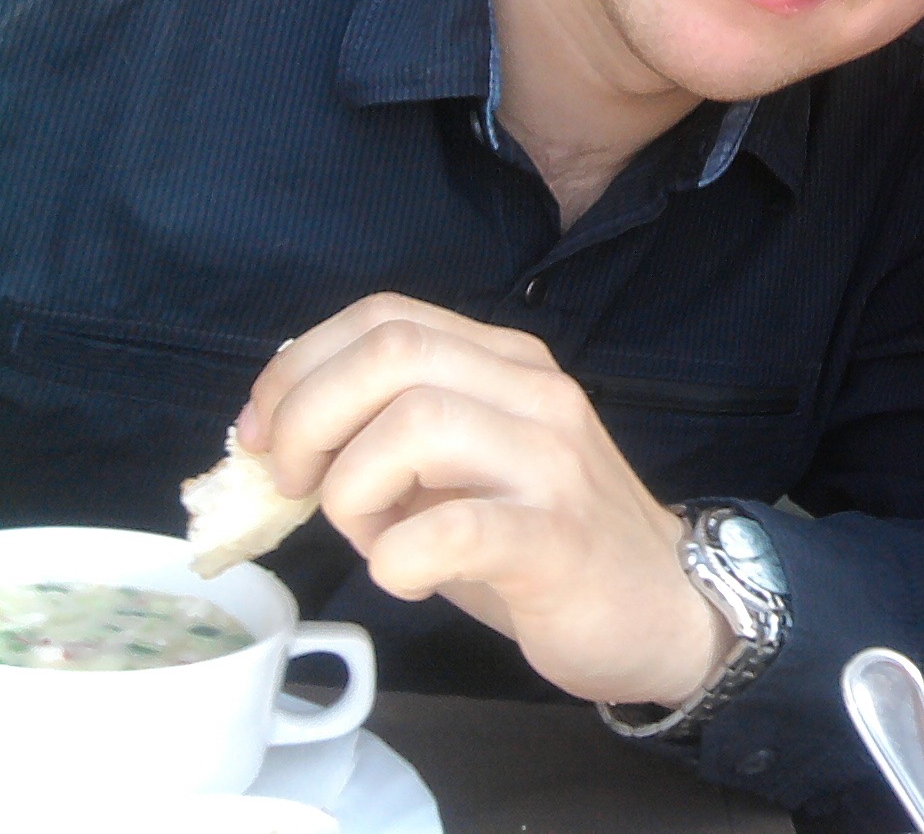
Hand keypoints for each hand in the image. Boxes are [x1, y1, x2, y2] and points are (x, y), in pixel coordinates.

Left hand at [236, 293, 732, 706]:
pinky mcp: (556, 538)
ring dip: (353, 487)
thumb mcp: (465, 471)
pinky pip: (450, 530)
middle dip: (307, 415)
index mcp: (505, 364)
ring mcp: (551, 461)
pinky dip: (397, 558)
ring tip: (370, 534)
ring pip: (417, 421)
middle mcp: (534, 392)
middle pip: (392, 350)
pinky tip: (405, 577)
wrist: (664, 605)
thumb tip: (278, 442)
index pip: (383, 317)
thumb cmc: (545, 542)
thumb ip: (390, 438)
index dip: (297, 367)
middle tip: (292, 484)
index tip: (259, 435)